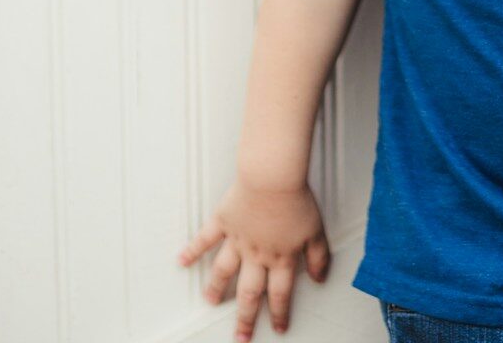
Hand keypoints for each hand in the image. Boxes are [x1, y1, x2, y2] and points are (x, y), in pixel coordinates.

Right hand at [177, 177, 330, 340]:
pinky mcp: (224, 221)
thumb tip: (320, 278)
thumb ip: (319, 257)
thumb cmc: (295, 198)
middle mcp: (256, 254)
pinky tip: (182, 261)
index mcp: (280, 257)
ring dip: (216, 288)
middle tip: (240, 335)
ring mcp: (237, 239)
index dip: (279, 313)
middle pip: (249, 292)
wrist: (272, 177)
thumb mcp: (316, 231)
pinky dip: (192, 250)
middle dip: (245, 317)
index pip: (279, 294)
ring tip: (210, 301)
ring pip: (224, 271)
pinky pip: (205, 238)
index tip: (277, 327)